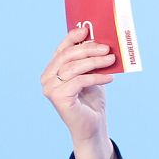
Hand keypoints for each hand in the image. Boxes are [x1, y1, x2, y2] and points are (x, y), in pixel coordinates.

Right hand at [41, 27, 119, 158]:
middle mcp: (46, 78)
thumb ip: (89, 60)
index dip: (73, 38)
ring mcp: (50, 88)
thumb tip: (98, 39)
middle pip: (68, 56)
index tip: (87, 31)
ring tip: (112, 60)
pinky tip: (110, 77)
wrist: (92, 127)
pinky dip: (96, 76)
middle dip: (89, 49)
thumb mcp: (91, 75)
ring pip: (74, 67)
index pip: (61, 49)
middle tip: (107, 48)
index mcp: (52, 70)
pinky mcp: (58, 98)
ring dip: (95, 61)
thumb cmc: (91, 101)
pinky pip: (79, 80)